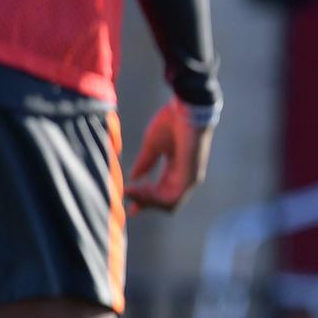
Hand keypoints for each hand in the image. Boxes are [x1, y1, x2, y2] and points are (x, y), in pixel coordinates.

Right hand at [125, 97, 213, 212]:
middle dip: (144, 202)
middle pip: (165, 202)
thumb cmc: (172, 122)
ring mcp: (190, 178)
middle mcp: (185, 176)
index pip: (162, 192)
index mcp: (177, 168)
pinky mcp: (190, 177)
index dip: (145, 200)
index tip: (130, 207)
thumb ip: (145, 163)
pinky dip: (153, 199)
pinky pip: (172, 198)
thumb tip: (133, 178)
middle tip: (127, 194)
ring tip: (131, 191)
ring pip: (169, 204)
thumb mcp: (153, 146)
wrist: (186, 109)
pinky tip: (138, 190)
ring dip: (146, 201)